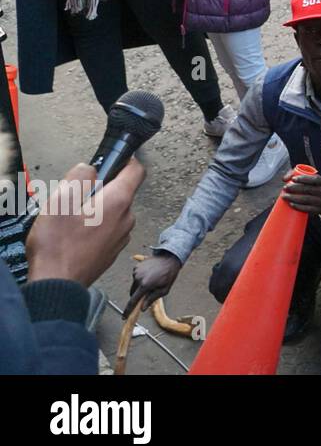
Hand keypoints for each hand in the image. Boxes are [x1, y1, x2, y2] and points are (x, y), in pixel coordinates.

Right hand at [25, 159, 144, 286]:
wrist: (57, 285)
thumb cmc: (58, 245)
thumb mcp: (60, 200)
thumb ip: (79, 176)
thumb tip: (90, 170)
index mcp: (118, 202)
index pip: (136, 170)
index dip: (125, 160)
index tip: (110, 160)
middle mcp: (127, 218)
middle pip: (121, 191)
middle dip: (101, 189)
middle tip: (75, 198)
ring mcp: (121, 237)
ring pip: (113, 211)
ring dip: (96, 209)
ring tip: (71, 220)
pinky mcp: (112, 251)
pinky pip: (107, 229)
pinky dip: (95, 226)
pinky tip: (74, 235)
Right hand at [126, 251, 181, 311]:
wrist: (169, 258)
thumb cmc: (169, 274)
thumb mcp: (164, 290)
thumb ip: (152, 299)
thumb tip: (142, 308)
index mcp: (145, 285)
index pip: (133, 301)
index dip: (128, 310)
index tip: (124, 316)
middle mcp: (138, 278)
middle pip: (133, 293)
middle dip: (139, 295)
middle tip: (150, 291)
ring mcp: (136, 272)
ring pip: (134, 285)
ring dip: (140, 286)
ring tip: (152, 280)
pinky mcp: (136, 267)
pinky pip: (136, 277)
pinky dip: (140, 279)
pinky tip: (150, 274)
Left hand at [280, 171, 320, 216]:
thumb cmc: (313, 188)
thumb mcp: (309, 179)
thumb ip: (296, 175)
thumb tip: (284, 179)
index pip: (315, 179)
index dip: (304, 178)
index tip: (293, 179)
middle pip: (309, 189)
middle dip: (295, 188)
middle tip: (285, 187)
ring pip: (307, 199)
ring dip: (294, 198)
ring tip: (284, 196)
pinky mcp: (317, 210)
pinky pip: (308, 209)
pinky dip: (299, 207)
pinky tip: (291, 204)